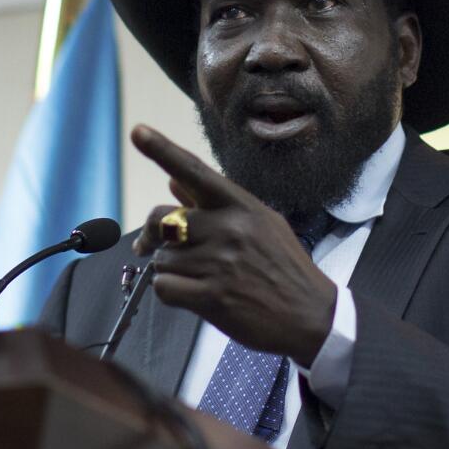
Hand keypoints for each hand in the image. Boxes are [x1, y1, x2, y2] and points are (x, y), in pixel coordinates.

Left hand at [130, 124, 337, 365]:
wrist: (311, 316)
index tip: (137, 132)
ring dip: (169, 269)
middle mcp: (229, 229)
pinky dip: (169, 291)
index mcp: (241, 206)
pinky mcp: (212, 297)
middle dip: (150, 235)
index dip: (162, 150)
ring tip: (197, 276)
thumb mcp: (261, 225)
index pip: (194, 171)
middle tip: (148, 245)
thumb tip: (173, 184)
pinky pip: (163, 287)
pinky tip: (191, 294)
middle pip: (162, 220)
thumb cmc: (284, 267)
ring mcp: (219, 263)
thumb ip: (215, 204)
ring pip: (161, 258)